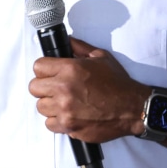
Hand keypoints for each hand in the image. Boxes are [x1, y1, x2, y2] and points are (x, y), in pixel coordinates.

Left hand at [28, 37, 147, 143]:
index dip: (44, 70)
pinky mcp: (69, 126)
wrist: (132, 108)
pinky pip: (50, 124)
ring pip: (41, 107)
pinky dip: (57, 121)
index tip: (50, 73)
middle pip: (34, 88)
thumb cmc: (118, 84)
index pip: (38, 67)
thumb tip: (67, 41)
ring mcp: (65, 110)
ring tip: (64, 103)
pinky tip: (69, 115)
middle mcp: (64, 89)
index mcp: (70, 69)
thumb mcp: (101, 57)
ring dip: (50, 105)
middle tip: (56, 89)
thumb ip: (80, 47)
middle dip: (44, 87)